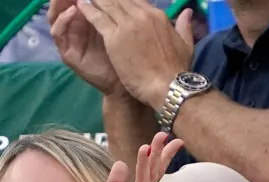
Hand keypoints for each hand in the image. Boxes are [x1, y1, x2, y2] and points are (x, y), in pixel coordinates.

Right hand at [50, 0, 121, 95]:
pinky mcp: (67, 52)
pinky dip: (64, 19)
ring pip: (56, 14)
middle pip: (63, 2)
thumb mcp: (121, 22)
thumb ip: (113, 5)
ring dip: (60, 1)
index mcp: (88, 17)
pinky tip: (73, 10)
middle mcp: (76, 25)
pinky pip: (58, 32)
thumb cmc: (128, 51)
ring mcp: (69, 39)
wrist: (129, 81)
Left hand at [77, 0, 194, 107]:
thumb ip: (184, 26)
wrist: (168, 86)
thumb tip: (188, 12)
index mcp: (157, 16)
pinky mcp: (114, 38)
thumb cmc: (177, 70)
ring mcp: (127, 25)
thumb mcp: (186, 44)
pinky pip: (98, 19)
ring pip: (108, 5)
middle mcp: (142, 15)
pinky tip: (80, 6)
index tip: (116, 1)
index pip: (136, 0)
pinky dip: (88, 11)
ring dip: (96, 1)